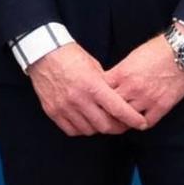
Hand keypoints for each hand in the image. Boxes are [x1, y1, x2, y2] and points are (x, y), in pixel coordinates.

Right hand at [25, 43, 148, 136]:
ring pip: (89, 130)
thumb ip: (106, 85)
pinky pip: (71, 130)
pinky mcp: (53, 111)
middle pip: (105, 125)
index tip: (141, 123)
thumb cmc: (71, 56)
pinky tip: (86, 122)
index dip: (132, 119)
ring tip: (103, 122)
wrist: (43, 53)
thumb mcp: (94, 66)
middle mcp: (78, 99)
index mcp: (92, 85)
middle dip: (117, 127)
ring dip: (99, 128)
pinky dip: (81, 129)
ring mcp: (64, 107)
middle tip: (122, 125)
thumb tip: (119, 101)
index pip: (118, 108)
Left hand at [103, 35, 183, 128]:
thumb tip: (109, 83)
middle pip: (111, 108)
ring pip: (127, 119)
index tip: (97, 101)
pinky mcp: (162, 106)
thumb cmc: (158, 49)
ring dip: (123, 120)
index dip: (97, 97)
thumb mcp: (132, 57)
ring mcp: (147, 98)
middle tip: (106, 115)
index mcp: (122, 73)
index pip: (101, 92)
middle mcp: (132, 88)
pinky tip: (139, 120)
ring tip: (121, 120)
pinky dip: (141, 123)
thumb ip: (119, 72)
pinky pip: (146, 123)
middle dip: (107, 112)